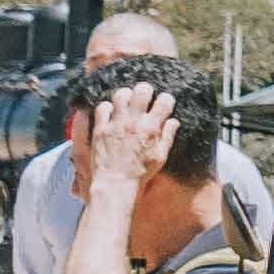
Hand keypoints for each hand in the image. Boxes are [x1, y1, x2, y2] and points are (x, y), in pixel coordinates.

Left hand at [74, 86, 167, 202]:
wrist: (115, 184)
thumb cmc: (139, 173)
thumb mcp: (160, 157)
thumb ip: (167, 136)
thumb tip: (173, 121)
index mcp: (152, 128)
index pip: (165, 101)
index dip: (166, 99)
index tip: (164, 102)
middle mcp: (134, 122)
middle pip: (142, 90)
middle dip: (145, 89)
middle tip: (145, 94)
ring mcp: (116, 123)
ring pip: (121, 94)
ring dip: (125, 95)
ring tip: (126, 100)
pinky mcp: (101, 128)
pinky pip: (102, 107)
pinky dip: (106, 107)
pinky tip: (110, 112)